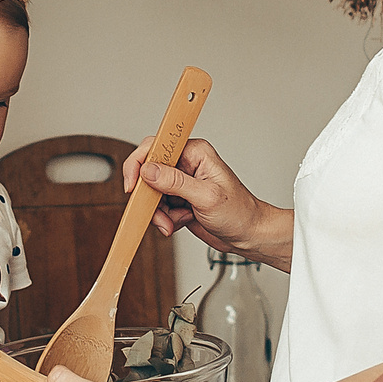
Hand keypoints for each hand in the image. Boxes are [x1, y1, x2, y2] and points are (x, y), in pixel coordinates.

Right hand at [122, 136, 279, 262]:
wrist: (248, 235)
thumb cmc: (239, 212)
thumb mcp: (207, 197)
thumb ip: (176, 182)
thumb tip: (149, 171)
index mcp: (195, 153)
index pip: (156, 146)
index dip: (139, 164)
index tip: (134, 185)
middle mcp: (186, 164)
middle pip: (149, 172)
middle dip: (150, 197)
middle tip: (158, 211)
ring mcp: (182, 183)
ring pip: (151, 193)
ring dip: (158, 212)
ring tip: (173, 221)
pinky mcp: (179, 199)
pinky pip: (158, 207)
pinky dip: (165, 219)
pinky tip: (179, 222)